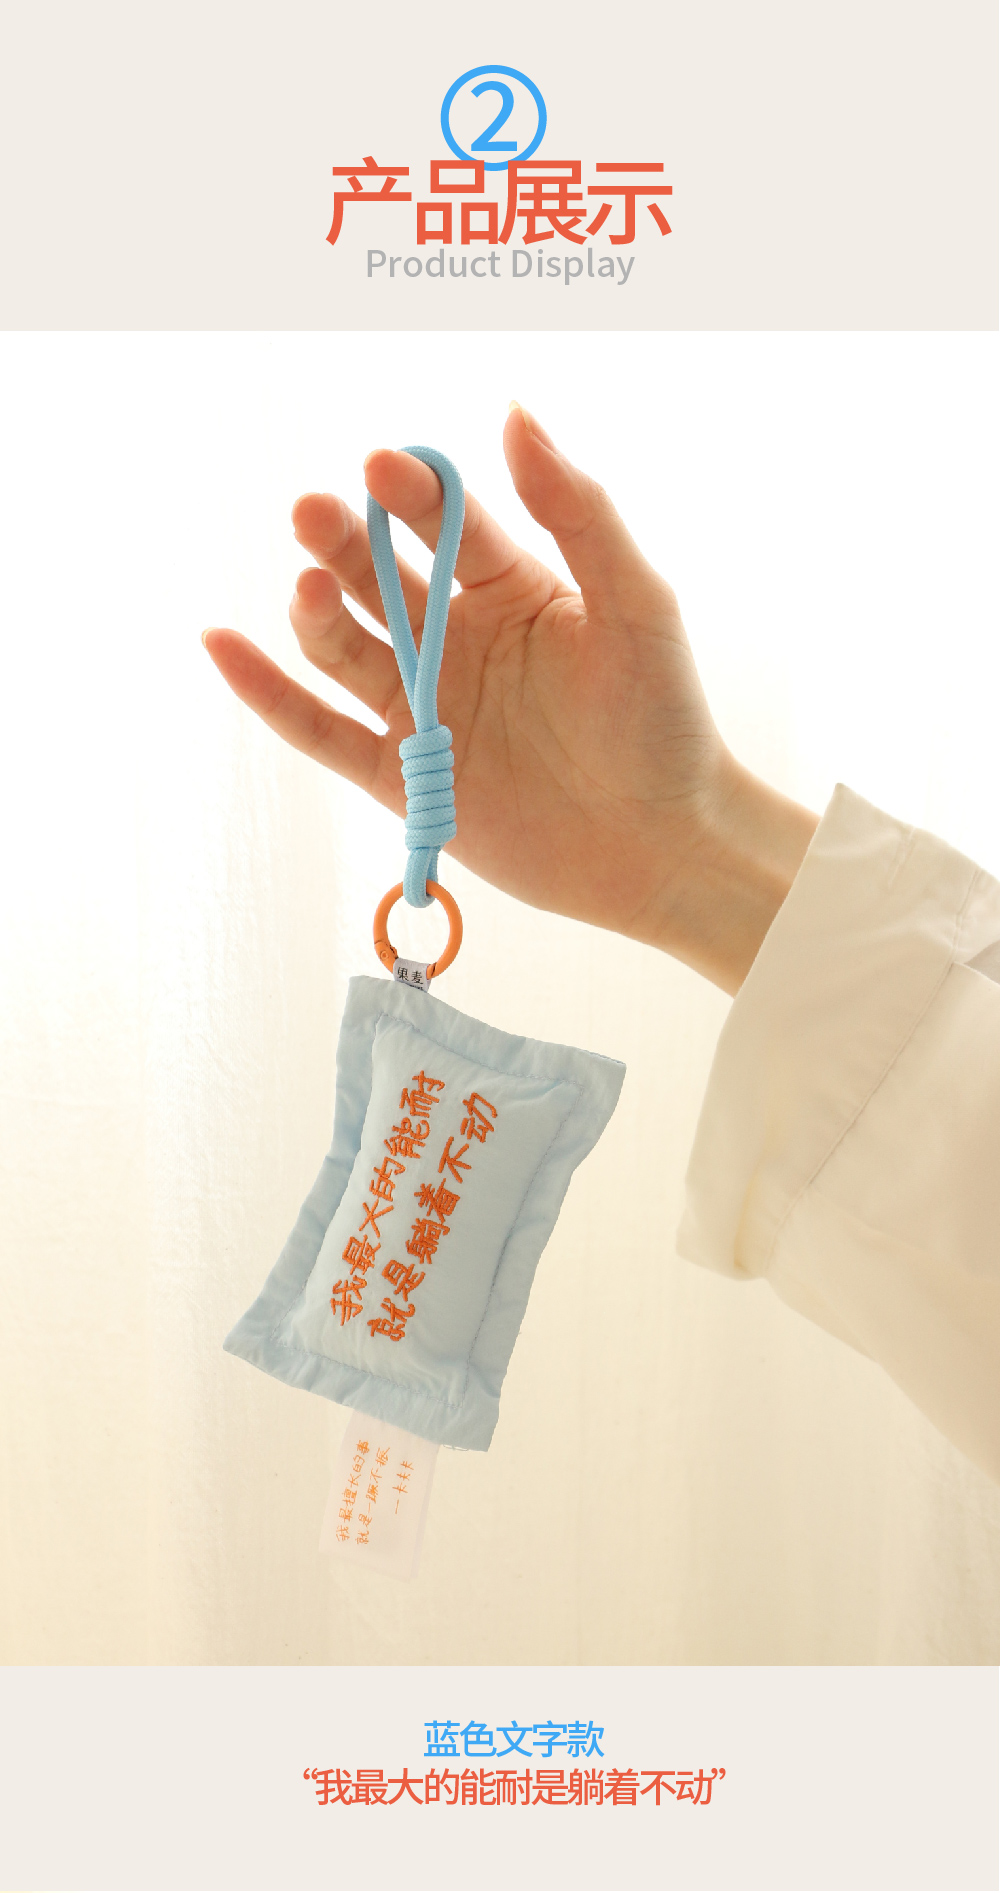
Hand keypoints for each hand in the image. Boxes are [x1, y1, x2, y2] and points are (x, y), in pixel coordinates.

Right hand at [203, 407, 816, 992]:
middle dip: (344, 541)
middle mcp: (455, 639)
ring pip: (343, 646)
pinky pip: (317, 729)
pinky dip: (266, 692)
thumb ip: (580, 511)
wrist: (662, 847)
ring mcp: (422, 708)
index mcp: (511, 588)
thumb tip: (514, 414)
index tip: (384, 467)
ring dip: (316, 610)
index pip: (446, 523)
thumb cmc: (664, 722)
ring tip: (310, 587)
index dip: (412, 493)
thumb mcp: (636, 603)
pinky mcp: (399, 777)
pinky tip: (221, 645)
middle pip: (379, 576)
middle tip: (316, 514)